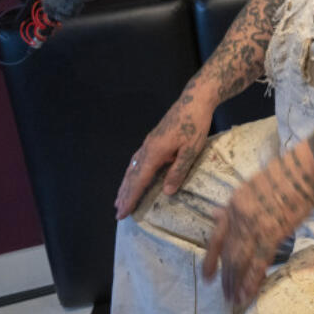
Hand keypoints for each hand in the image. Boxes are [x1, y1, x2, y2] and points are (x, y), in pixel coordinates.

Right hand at [114, 91, 213, 218]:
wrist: (195, 99)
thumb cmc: (195, 123)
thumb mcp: (191, 149)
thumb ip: (178, 170)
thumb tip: (166, 192)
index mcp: (155, 153)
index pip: (139, 181)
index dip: (131, 198)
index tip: (122, 213)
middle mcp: (147, 148)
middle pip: (131, 176)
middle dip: (124, 194)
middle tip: (117, 212)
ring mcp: (149, 143)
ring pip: (132, 167)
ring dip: (125, 185)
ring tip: (119, 199)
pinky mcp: (153, 139)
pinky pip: (137, 160)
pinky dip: (132, 173)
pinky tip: (132, 177)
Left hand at [202, 155, 313, 308]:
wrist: (305, 169)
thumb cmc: (285, 173)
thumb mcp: (251, 186)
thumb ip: (234, 205)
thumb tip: (215, 214)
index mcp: (234, 204)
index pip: (216, 238)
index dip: (211, 260)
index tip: (208, 277)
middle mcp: (239, 217)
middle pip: (228, 253)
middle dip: (226, 278)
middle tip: (225, 295)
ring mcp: (255, 226)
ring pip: (239, 261)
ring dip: (236, 283)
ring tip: (234, 299)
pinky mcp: (273, 233)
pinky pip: (259, 262)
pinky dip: (252, 280)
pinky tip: (249, 293)